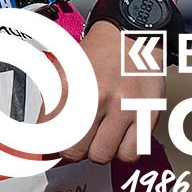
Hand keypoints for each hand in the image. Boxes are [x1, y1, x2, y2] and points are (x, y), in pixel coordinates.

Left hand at [59, 19, 162, 164]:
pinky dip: (122, 151)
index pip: (49, 135)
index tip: (48, 151)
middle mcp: (95, 98)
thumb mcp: (62, 74)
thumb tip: (43, 147)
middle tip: (76, 140)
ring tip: (99, 134)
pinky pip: (130, 154)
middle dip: (72, 150)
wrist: (129, 35)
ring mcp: (123, 107)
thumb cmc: (96, 57)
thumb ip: (51, 109)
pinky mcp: (147, 115)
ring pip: (101, 156)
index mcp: (68, 86)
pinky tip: (119, 137)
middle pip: (74, 151)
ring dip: (97, 150)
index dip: (47, 147)